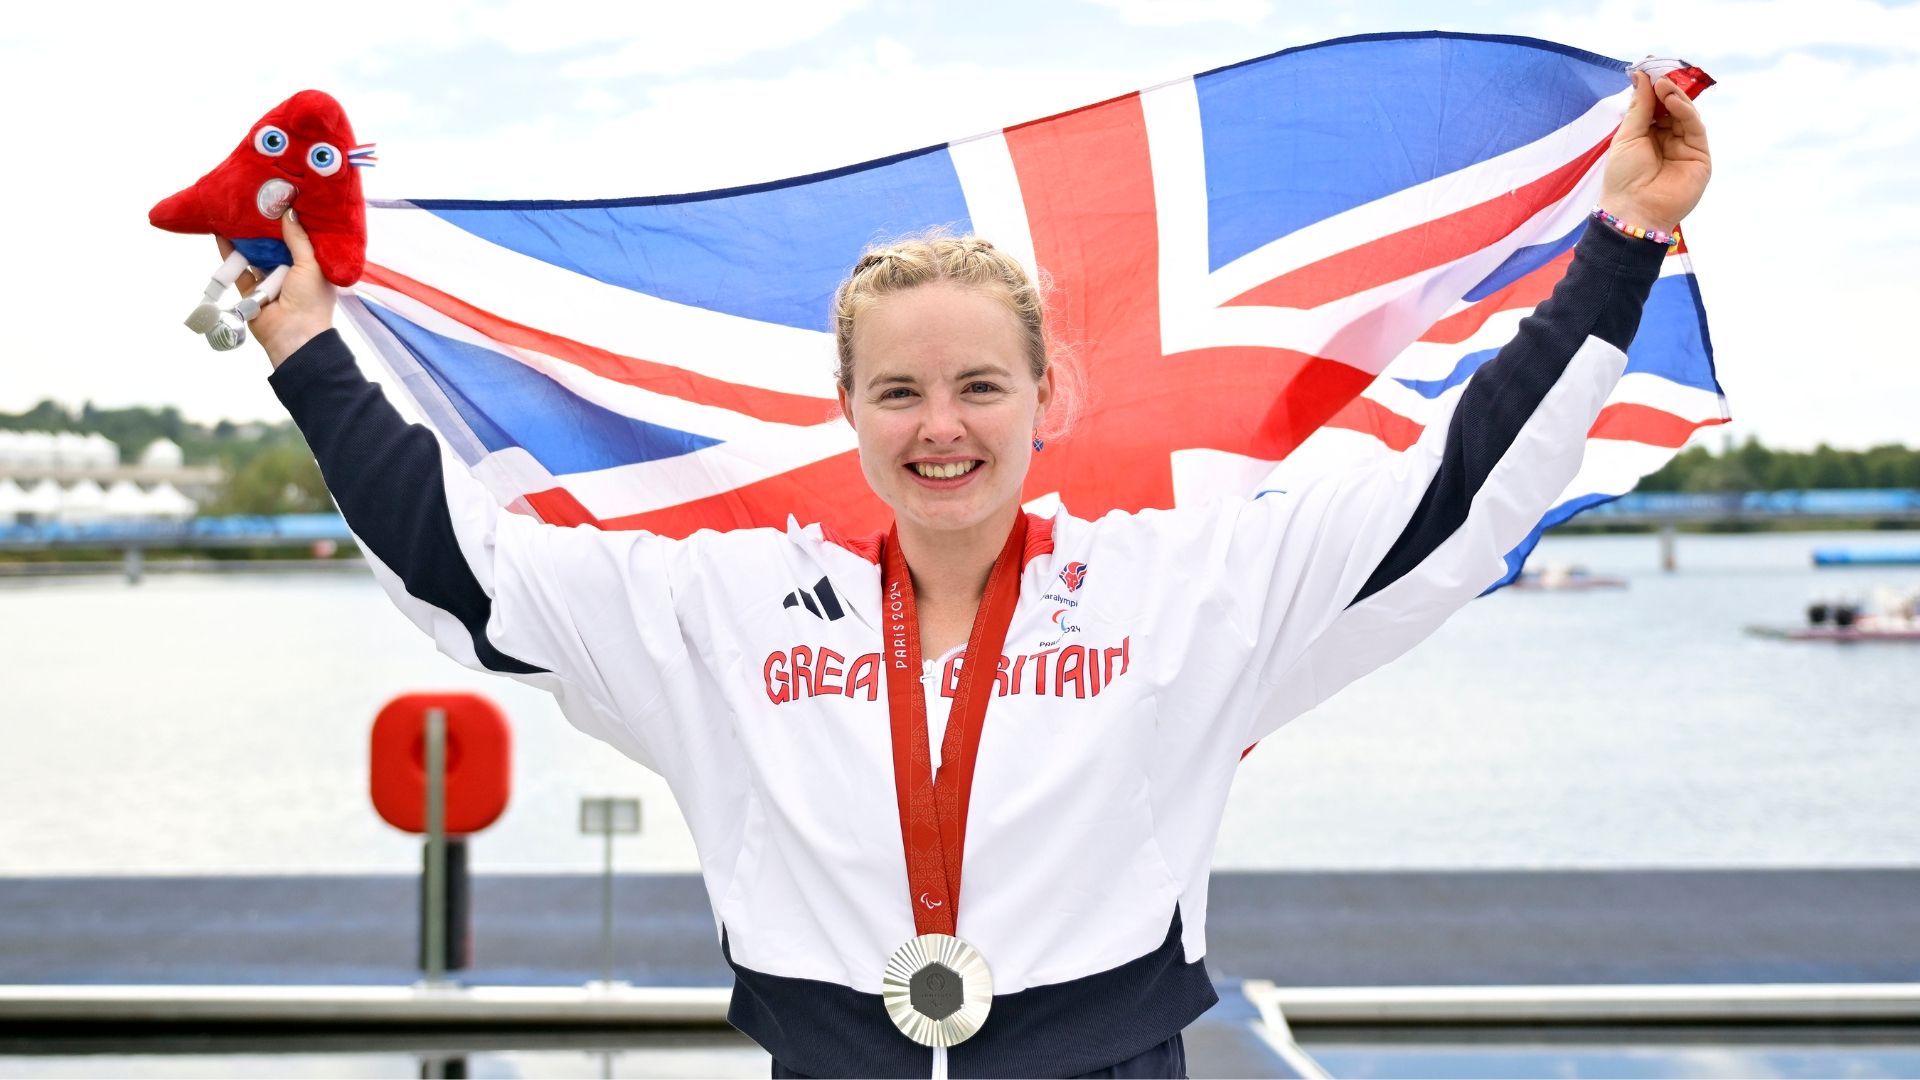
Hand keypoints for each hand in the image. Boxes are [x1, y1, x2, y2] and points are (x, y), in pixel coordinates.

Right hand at [215, 210, 336, 368]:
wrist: (294, 336)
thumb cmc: (311, 300)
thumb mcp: (311, 264)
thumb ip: (299, 239)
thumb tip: (288, 211)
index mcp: (312, 266)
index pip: (301, 239)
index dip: (291, 221)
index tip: (281, 199)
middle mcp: (291, 271)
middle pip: (275, 244)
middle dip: (265, 226)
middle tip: (254, 200)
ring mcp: (269, 280)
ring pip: (254, 254)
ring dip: (245, 237)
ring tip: (235, 212)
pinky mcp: (250, 290)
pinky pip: (237, 268)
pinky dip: (229, 252)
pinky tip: (220, 233)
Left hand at [1598, 69, 1711, 232]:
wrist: (1633, 210)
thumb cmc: (1623, 177)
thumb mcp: (1627, 136)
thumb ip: (1639, 107)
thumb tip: (1641, 76)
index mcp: (1648, 136)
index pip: (1655, 106)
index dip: (1653, 87)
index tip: (1649, 66)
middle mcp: (1668, 140)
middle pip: (1673, 107)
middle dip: (1666, 88)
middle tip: (1659, 72)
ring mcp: (1686, 148)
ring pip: (1686, 115)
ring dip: (1676, 97)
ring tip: (1663, 85)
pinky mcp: (1700, 156)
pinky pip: (1696, 128)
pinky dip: (1685, 111)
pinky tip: (1672, 100)